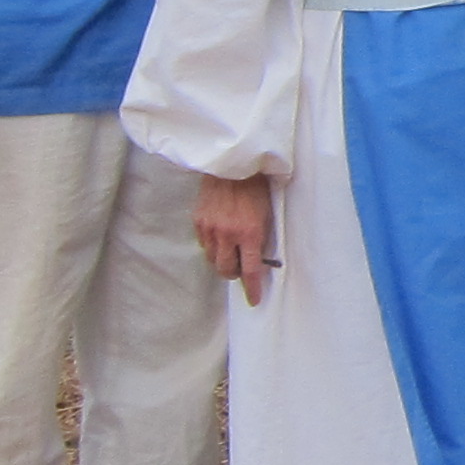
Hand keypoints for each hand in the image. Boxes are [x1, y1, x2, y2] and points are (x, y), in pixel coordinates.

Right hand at [195, 173, 276, 303]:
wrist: (232, 165)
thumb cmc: (255, 188)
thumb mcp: (267, 214)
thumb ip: (260, 239)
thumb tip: (257, 259)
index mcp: (249, 233)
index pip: (251, 270)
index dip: (252, 288)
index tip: (254, 300)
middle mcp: (227, 234)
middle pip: (226, 270)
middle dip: (234, 274)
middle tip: (240, 269)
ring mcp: (210, 228)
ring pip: (213, 259)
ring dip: (222, 261)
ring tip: (231, 252)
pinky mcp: (198, 221)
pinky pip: (204, 244)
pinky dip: (212, 246)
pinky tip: (220, 238)